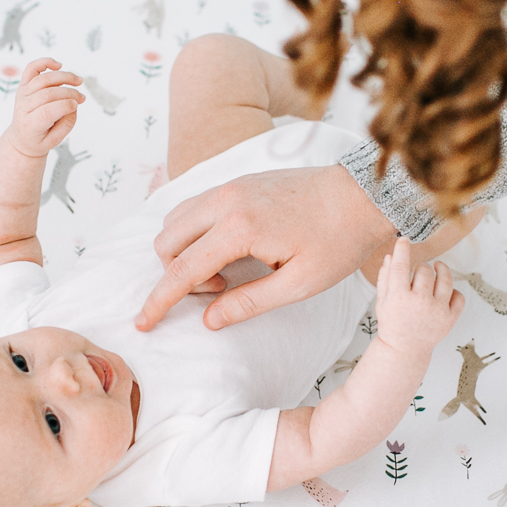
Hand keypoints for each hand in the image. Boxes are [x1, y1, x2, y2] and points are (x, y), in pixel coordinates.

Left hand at [5, 58, 82, 158]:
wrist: (21, 137)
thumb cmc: (39, 139)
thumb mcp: (54, 140)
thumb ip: (67, 123)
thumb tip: (74, 103)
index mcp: (29, 124)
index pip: (46, 112)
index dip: (64, 106)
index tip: (77, 104)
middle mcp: (23, 107)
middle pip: (47, 94)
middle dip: (69, 93)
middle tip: (81, 97)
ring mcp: (22, 94)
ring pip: (43, 79)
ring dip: (64, 77)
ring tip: (78, 81)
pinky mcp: (23, 85)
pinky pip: (32, 68)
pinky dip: (44, 62)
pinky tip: (58, 65)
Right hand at [136, 164, 395, 330]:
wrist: (364, 195)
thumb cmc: (338, 240)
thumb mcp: (299, 284)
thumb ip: (249, 302)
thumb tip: (209, 320)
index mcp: (240, 227)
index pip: (182, 270)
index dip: (158, 300)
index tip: (142, 324)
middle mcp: (226, 200)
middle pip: (167, 241)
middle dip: (176, 274)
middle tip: (219, 291)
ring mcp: (230, 186)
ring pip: (176, 221)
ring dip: (185, 252)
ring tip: (227, 273)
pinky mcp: (238, 182)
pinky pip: (195, 208)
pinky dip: (196, 233)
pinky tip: (230, 252)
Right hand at [371, 238, 462, 358]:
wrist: (405, 350)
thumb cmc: (392, 323)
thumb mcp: (382, 301)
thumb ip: (385, 277)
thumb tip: (390, 255)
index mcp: (399, 298)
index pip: (401, 266)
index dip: (402, 250)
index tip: (404, 241)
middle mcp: (419, 303)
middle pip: (425, 270)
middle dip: (421, 267)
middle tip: (417, 273)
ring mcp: (437, 311)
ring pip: (445, 278)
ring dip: (441, 270)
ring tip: (438, 268)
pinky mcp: (450, 319)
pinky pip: (458, 296)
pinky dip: (453, 291)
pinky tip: (445, 290)